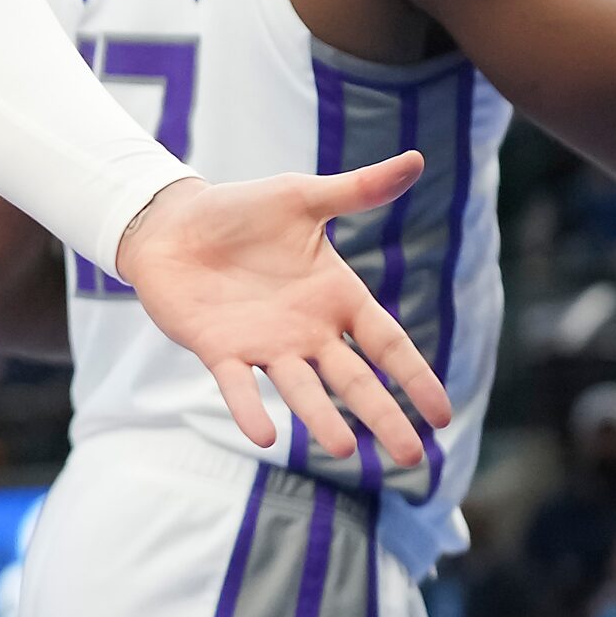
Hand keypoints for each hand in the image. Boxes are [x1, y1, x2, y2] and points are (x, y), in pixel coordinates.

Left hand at [114, 160, 450, 462]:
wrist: (171, 222)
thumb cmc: (240, 211)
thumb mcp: (302, 198)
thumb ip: (357, 190)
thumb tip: (416, 159)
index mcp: (335, 297)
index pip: (387, 344)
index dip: (414, 377)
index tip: (444, 414)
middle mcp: (307, 331)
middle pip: (354, 381)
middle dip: (383, 416)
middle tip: (413, 457)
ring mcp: (265, 345)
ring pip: (302, 390)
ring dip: (323, 420)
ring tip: (347, 450)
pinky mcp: (219, 350)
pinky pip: (238, 386)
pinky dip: (250, 408)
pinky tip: (264, 434)